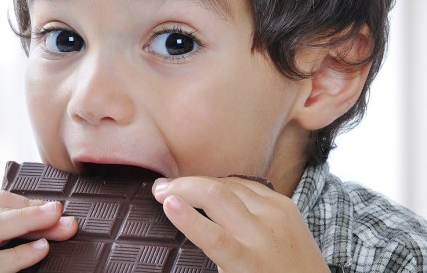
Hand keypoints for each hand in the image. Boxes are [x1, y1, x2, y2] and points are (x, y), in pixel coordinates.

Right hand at [152, 176, 327, 272]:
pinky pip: (247, 184)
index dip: (187, 218)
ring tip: (177, 185)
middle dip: (184, 186)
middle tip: (159, 188)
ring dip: (199, 182)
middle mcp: (264, 234)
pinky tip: (208, 186)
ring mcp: (277, 214)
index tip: (166, 202)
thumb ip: (216, 249)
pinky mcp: (286, 203)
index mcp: (248, 262)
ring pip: (229, 184)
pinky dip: (224, 184)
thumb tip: (187, 215)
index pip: (214, 238)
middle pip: (218, 197)